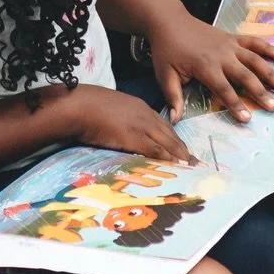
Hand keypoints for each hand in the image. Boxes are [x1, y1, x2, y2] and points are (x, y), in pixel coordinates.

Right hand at [60, 84, 194, 163]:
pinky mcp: (134, 137)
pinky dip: (168, 159)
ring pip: (167, 142)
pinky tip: (177, 166)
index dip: (174, 139)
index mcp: (140, 107)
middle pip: (170, 134)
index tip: (182, 150)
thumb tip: (119, 131)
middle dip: (184, 150)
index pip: (163, 126)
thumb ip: (119, 120)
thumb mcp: (109, 110)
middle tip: (196, 163)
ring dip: (181, 156)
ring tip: (192, 168)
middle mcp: (145, 116)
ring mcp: (141, 126)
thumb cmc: (86, 107)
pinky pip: (155, 150)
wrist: (77, 105)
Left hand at [146, 6, 273, 123]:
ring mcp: (229, 45)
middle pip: (245, 76)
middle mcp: (221, 56)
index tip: (247, 119)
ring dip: (271, 73)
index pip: (223, 89)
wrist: (170, 21)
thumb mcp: (165, 75)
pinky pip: (254, 42)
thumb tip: (174, 120)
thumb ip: (173, 97)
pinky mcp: (233, 37)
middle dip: (261, 92)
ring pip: (255, 60)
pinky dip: (269, 48)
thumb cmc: (167, 50)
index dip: (235, 104)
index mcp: (205, 66)